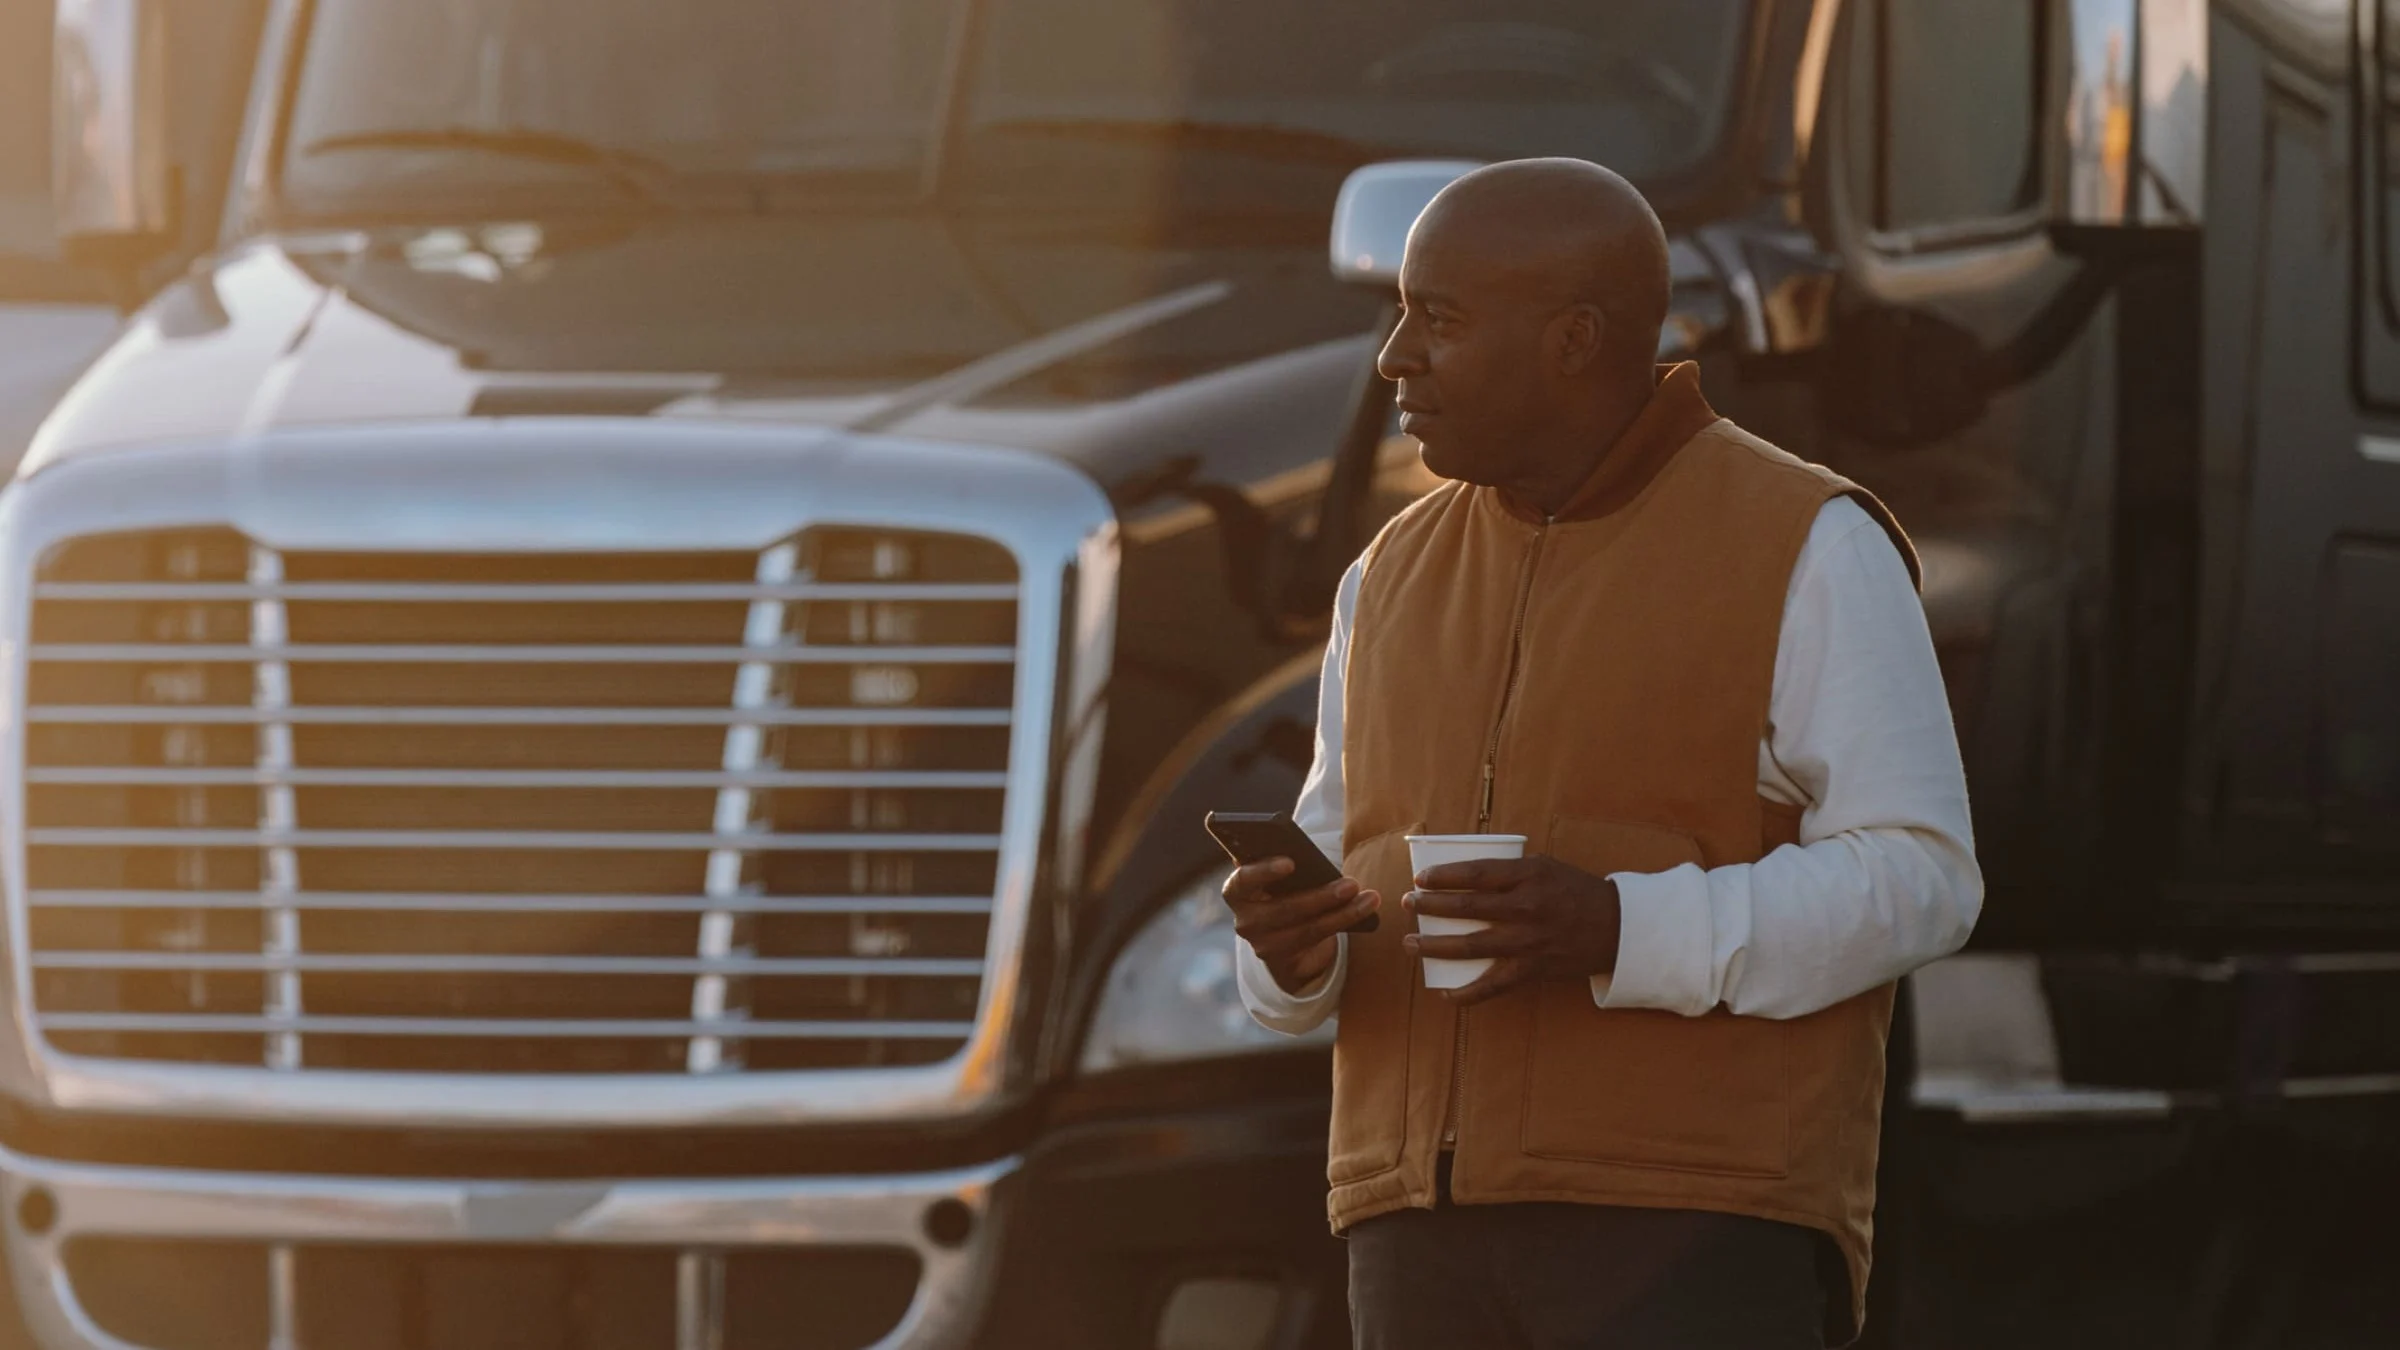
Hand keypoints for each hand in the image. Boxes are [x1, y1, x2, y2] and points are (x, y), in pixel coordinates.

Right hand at [1222, 858, 1380, 996]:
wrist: (1283, 933)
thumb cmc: (1283, 890)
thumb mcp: (1279, 878)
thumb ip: (1284, 865)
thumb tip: (1305, 855)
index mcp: (1237, 890)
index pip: (1242, 880)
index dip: (1264, 871)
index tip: (1291, 863)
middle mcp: (1244, 920)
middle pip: (1284, 909)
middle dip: (1321, 896)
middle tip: (1351, 883)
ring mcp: (1262, 944)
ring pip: (1307, 928)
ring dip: (1343, 912)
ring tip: (1368, 897)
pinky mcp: (1283, 959)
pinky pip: (1317, 939)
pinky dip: (1344, 921)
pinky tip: (1366, 907)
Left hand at [1403, 854, 1620, 1006]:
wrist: (1615, 928)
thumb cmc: (1575, 891)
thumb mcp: (1545, 867)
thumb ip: (1508, 870)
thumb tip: (1463, 874)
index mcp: (1528, 876)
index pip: (1476, 873)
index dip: (1443, 875)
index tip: (1420, 878)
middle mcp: (1526, 908)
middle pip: (1466, 908)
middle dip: (1430, 906)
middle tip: (1409, 904)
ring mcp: (1528, 942)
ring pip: (1470, 946)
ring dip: (1434, 946)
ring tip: (1411, 943)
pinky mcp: (1532, 970)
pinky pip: (1493, 986)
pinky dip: (1467, 993)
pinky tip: (1445, 994)